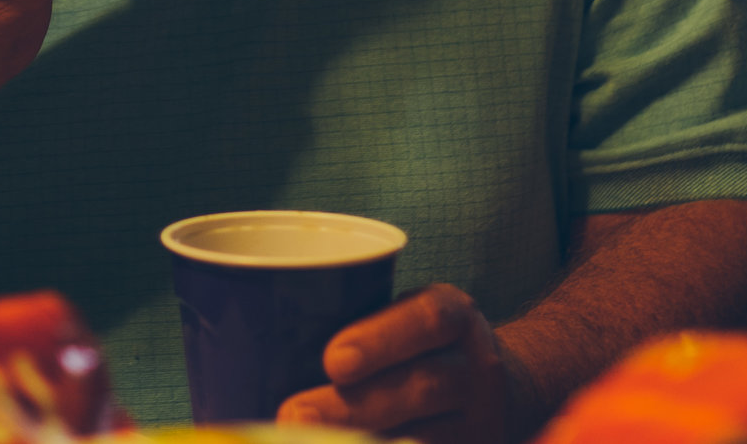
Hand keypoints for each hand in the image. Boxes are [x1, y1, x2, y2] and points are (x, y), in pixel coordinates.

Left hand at [278, 285, 531, 443]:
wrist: (506, 389)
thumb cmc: (418, 349)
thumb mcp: (403, 320)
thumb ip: (345, 323)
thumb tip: (240, 338)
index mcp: (454, 315)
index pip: (428, 319)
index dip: (381, 339)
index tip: (332, 361)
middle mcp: (476, 367)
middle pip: (424, 387)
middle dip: (354, 406)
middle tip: (293, 416)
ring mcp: (481, 421)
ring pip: (430, 438)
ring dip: (367, 442)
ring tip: (311, 443)